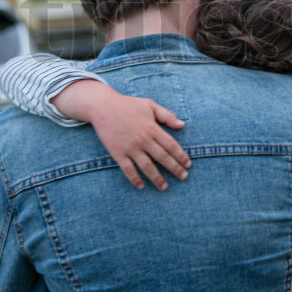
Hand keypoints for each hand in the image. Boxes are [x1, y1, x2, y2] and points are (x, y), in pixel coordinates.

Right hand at [51, 80, 190, 190]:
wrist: (103, 107)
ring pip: (147, 167)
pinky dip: (134, 179)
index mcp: (152, 128)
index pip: (171, 145)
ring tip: (164, 187)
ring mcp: (130, 148)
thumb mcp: (150, 105)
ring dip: (157, 178)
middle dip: (175, 169)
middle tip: (184, 177)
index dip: (181, 156)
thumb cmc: (128, 105)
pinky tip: (141, 186)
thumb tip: (182, 125)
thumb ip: (167, 115)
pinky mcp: (117, 153)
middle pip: (162, 158)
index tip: (188, 164)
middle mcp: (143, 140)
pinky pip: (128, 169)